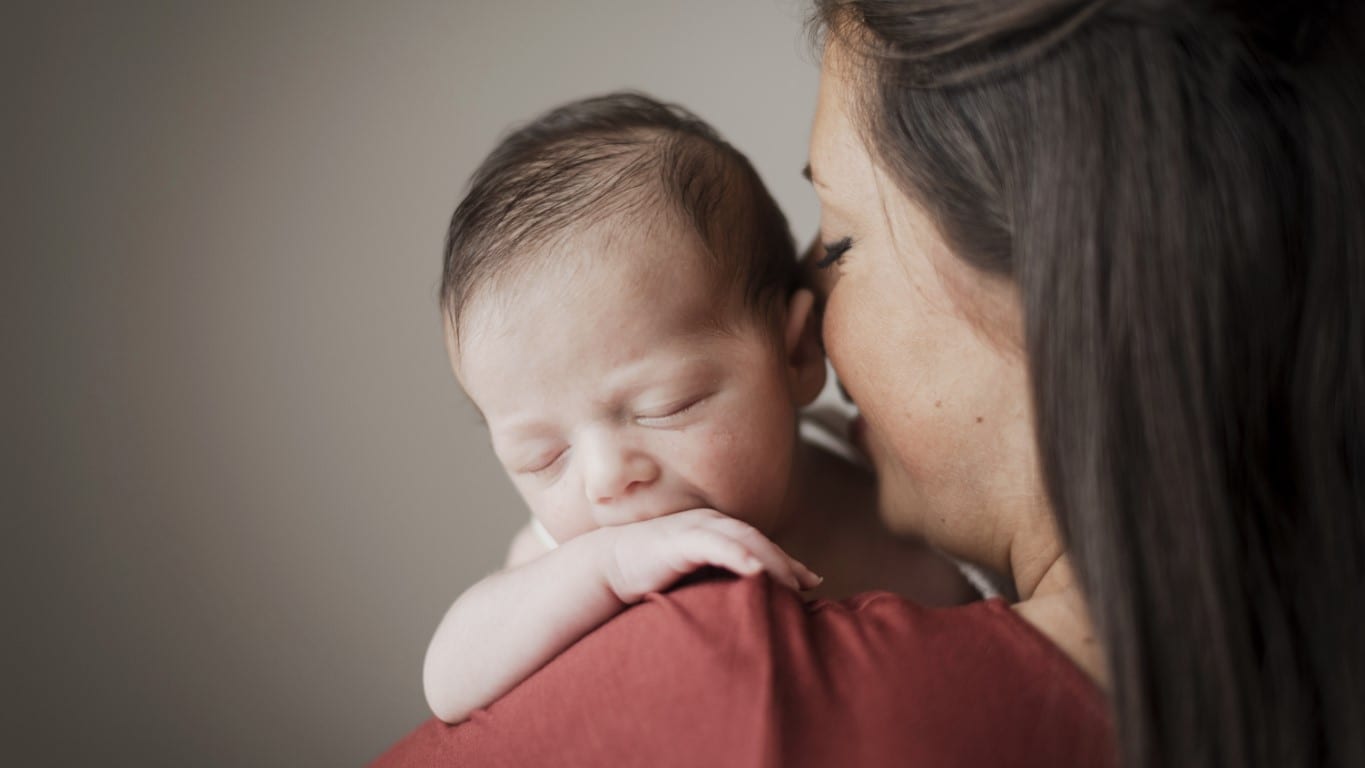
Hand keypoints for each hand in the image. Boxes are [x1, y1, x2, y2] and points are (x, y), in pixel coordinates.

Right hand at [590, 508, 822, 603]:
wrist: (609, 566)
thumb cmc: (651, 575)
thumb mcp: (693, 577)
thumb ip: (718, 583)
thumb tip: (748, 604)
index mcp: (716, 531)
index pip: (760, 545)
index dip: (787, 562)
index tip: (812, 582)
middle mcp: (710, 524)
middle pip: (759, 540)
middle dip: (786, 561)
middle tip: (810, 583)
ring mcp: (695, 528)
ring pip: (744, 539)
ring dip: (770, 559)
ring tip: (792, 582)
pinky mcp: (680, 539)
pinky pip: (715, 544)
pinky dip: (738, 554)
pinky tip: (755, 569)